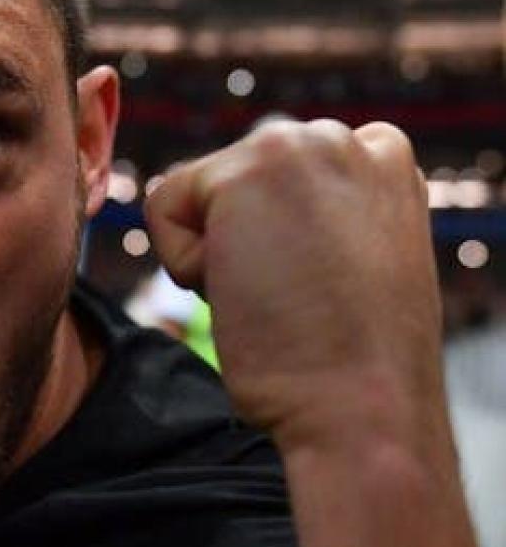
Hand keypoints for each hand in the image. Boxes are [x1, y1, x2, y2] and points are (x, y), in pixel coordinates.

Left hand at [146, 121, 485, 546]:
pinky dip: (184, 262)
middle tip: (297, 298)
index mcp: (383, 159)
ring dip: (215, 252)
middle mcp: (343, 138)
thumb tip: (251, 215)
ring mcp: (298, 144)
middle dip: (243, 242)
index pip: (281, 175)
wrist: (360, 408)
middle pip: (231, 184)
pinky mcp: (245, 169)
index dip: (276, 240)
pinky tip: (244, 291)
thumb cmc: (350, 362)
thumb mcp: (352, 262)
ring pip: (196, 196)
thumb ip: (317, 216)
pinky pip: (162, 207)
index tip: (321, 290)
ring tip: (277, 294)